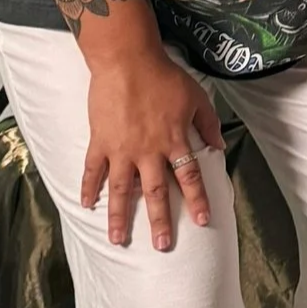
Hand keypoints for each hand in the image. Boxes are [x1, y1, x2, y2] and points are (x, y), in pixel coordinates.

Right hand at [82, 45, 221, 250]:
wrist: (128, 62)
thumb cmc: (165, 77)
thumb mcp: (197, 98)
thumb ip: (208, 125)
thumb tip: (220, 146)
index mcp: (174, 141)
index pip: (190, 177)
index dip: (198, 200)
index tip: (204, 222)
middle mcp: (149, 151)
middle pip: (156, 192)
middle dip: (161, 220)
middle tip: (162, 246)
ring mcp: (122, 149)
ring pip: (122, 190)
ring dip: (120, 217)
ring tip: (118, 240)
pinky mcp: (100, 143)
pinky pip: (93, 171)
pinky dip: (89, 189)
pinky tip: (87, 206)